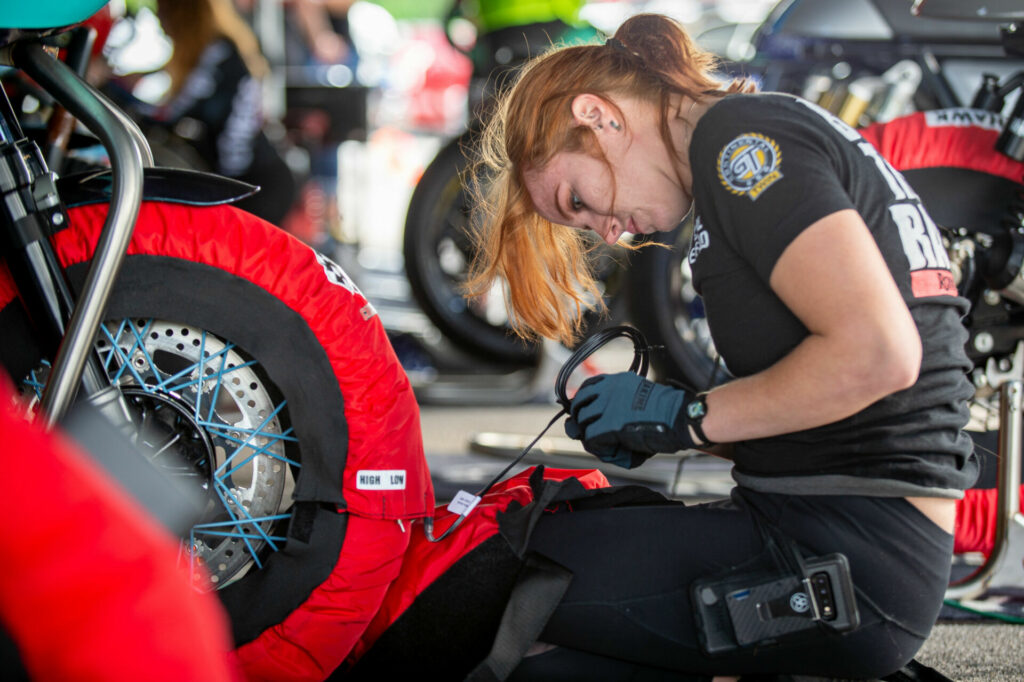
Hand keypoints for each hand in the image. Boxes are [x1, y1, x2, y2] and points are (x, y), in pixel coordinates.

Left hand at [564, 372, 698, 467]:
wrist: (681, 418)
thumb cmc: (667, 413)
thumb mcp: (638, 399)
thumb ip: (616, 405)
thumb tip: (592, 421)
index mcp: (618, 380)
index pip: (587, 387)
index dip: (582, 403)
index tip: (584, 414)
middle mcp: (609, 389)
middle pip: (579, 405)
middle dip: (581, 422)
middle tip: (589, 435)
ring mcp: (608, 406)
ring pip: (582, 423)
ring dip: (591, 437)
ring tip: (609, 446)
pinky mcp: (610, 424)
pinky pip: (591, 439)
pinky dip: (599, 448)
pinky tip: (614, 451)